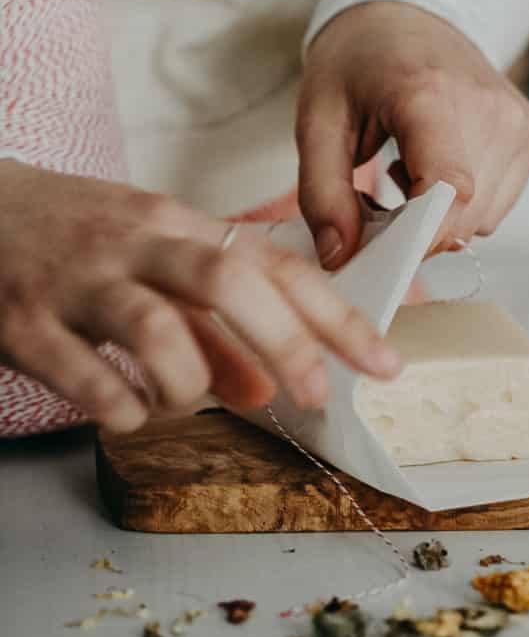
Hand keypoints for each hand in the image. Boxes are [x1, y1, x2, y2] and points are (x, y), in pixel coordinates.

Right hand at [0, 162, 400, 432]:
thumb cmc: (75, 237)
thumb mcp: (151, 263)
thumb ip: (210, 326)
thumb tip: (265, 386)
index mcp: (175, 224)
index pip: (274, 262)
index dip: (335, 314)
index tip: (384, 360)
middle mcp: (134, 243)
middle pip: (227, 280)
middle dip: (285, 341)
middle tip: (313, 393)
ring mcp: (78, 281)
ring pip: (156, 327)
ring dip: (189, 382)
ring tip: (183, 400)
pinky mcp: (25, 322)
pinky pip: (85, 376)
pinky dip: (120, 408)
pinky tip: (126, 413)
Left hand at [296, 1, 528, 270]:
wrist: (405, 13)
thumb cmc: (357, 63)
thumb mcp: (317, 120)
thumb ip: (322, 193)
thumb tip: (340, 258)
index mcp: (428, 92)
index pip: (447, 187)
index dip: (417, 236)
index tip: (381, 252)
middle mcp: (487, 105)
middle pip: (463, 215)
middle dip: (415, 233)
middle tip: (375, 208)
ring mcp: (517, 119)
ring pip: (483, 219)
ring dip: (439, 220)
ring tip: (406, 174)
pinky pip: (498, 205)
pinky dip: (463, 205)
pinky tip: (434, 167)